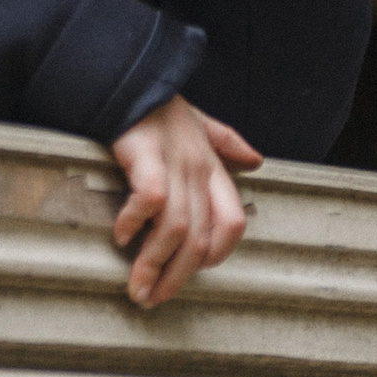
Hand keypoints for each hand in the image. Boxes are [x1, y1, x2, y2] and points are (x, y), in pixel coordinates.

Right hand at [107, 95, 261, 308]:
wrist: (131, 76)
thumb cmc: (160, 105)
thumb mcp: (201, 121)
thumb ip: (227, 142)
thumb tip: (256, 160)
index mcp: (212, 167)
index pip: (233, 222)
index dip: (217, 254)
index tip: (190, 271)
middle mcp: (198, 169)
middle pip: (200, 238)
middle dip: (177, 277)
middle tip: (152, 299)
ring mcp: (174, 163)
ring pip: (176, 229)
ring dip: (154, 265)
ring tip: (137, 288)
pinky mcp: (146, 157)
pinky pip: (150, 200)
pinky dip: (135, 223)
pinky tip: (120, 236)